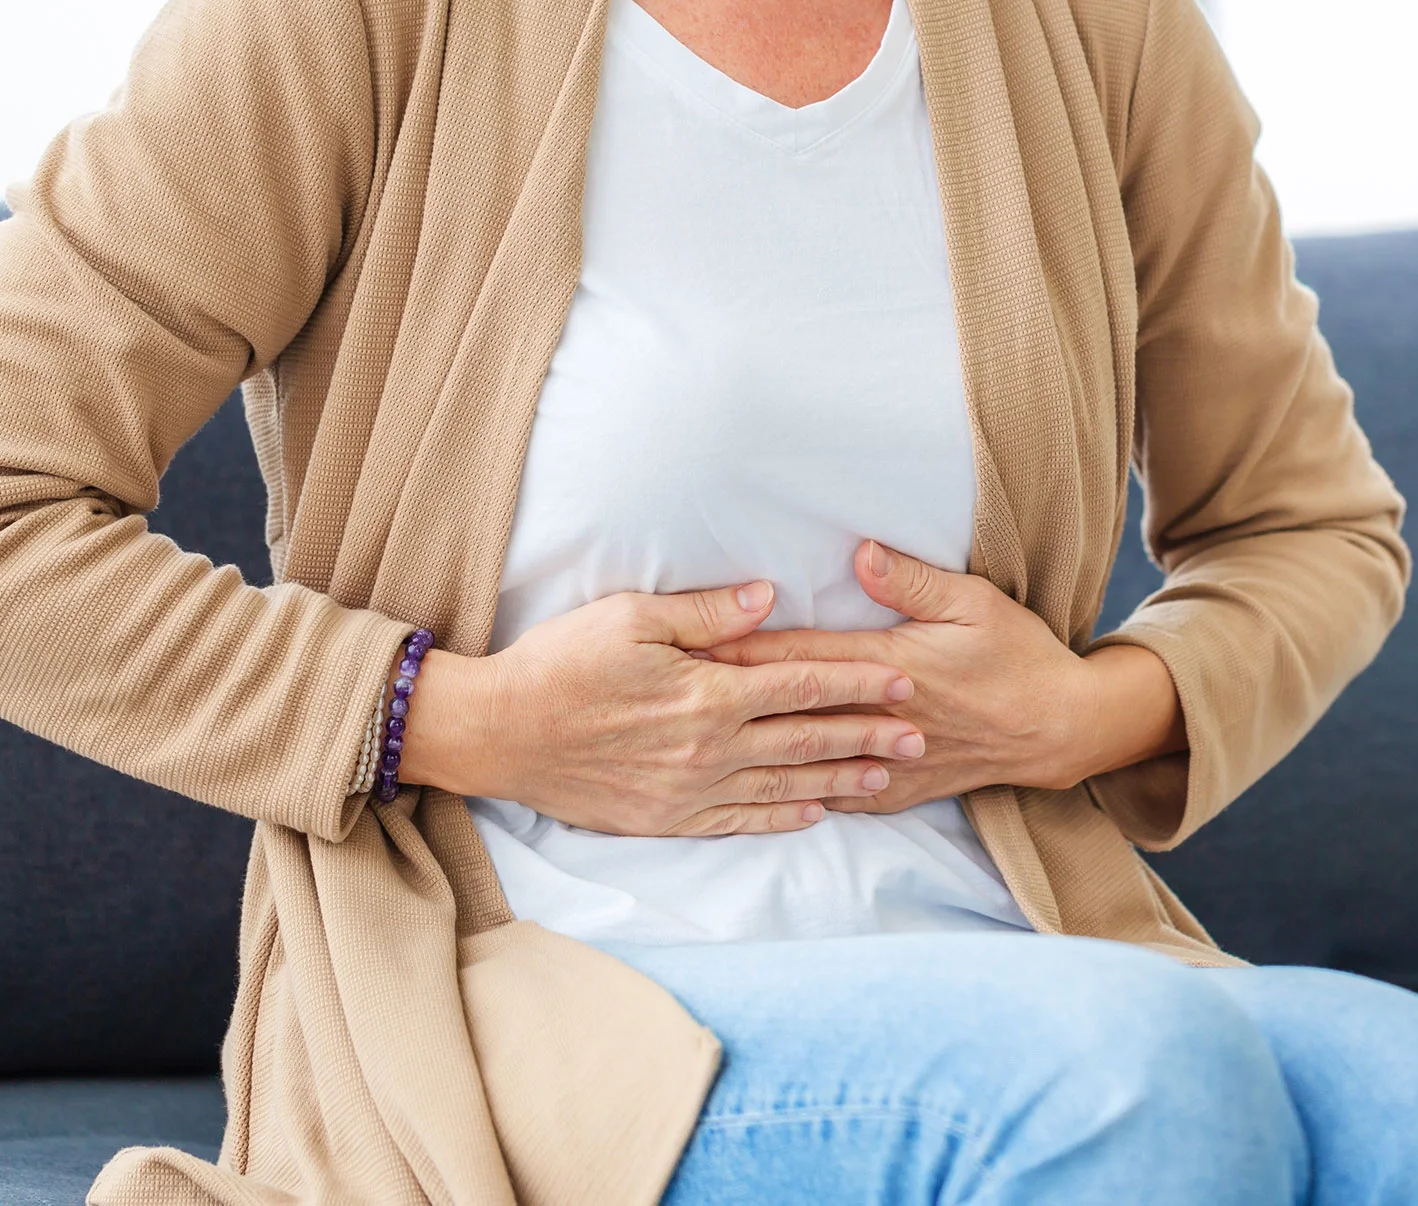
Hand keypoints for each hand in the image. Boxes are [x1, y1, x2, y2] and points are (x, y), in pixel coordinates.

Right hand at [396, 581, 927, 835]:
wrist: (498, 733)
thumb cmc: (559, 664)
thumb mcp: (630, 617)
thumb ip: (707, 612)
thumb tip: (771, 598)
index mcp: (707, 693)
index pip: (803, 685)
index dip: (858, 682)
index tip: (904, 679)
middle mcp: (709, 749)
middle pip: (807, 738)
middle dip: (869, 735)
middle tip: (920, 736)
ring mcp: (690, 790)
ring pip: (784, 784)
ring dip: (841, 780)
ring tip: (887, 778)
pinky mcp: (667, 818)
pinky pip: (741, 820)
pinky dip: (784, 815)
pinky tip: (816, 812)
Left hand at [694, 541, 1185, 813]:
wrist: (1058, 725)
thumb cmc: (1016, 654)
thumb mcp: (974, 601)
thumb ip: (912, 581)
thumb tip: (860, 553)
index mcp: (891, 666)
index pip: (801, 657)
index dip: (743, 651)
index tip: (692, 644)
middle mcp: (880, 717)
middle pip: (789, 708)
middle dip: (728, 702)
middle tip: (669, 696)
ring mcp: (888, 758)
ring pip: (806, 757)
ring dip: (751, 747)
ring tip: (697, 745)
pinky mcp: (900, 785)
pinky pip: (837, 793)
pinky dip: (796, 793)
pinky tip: (758, 796)